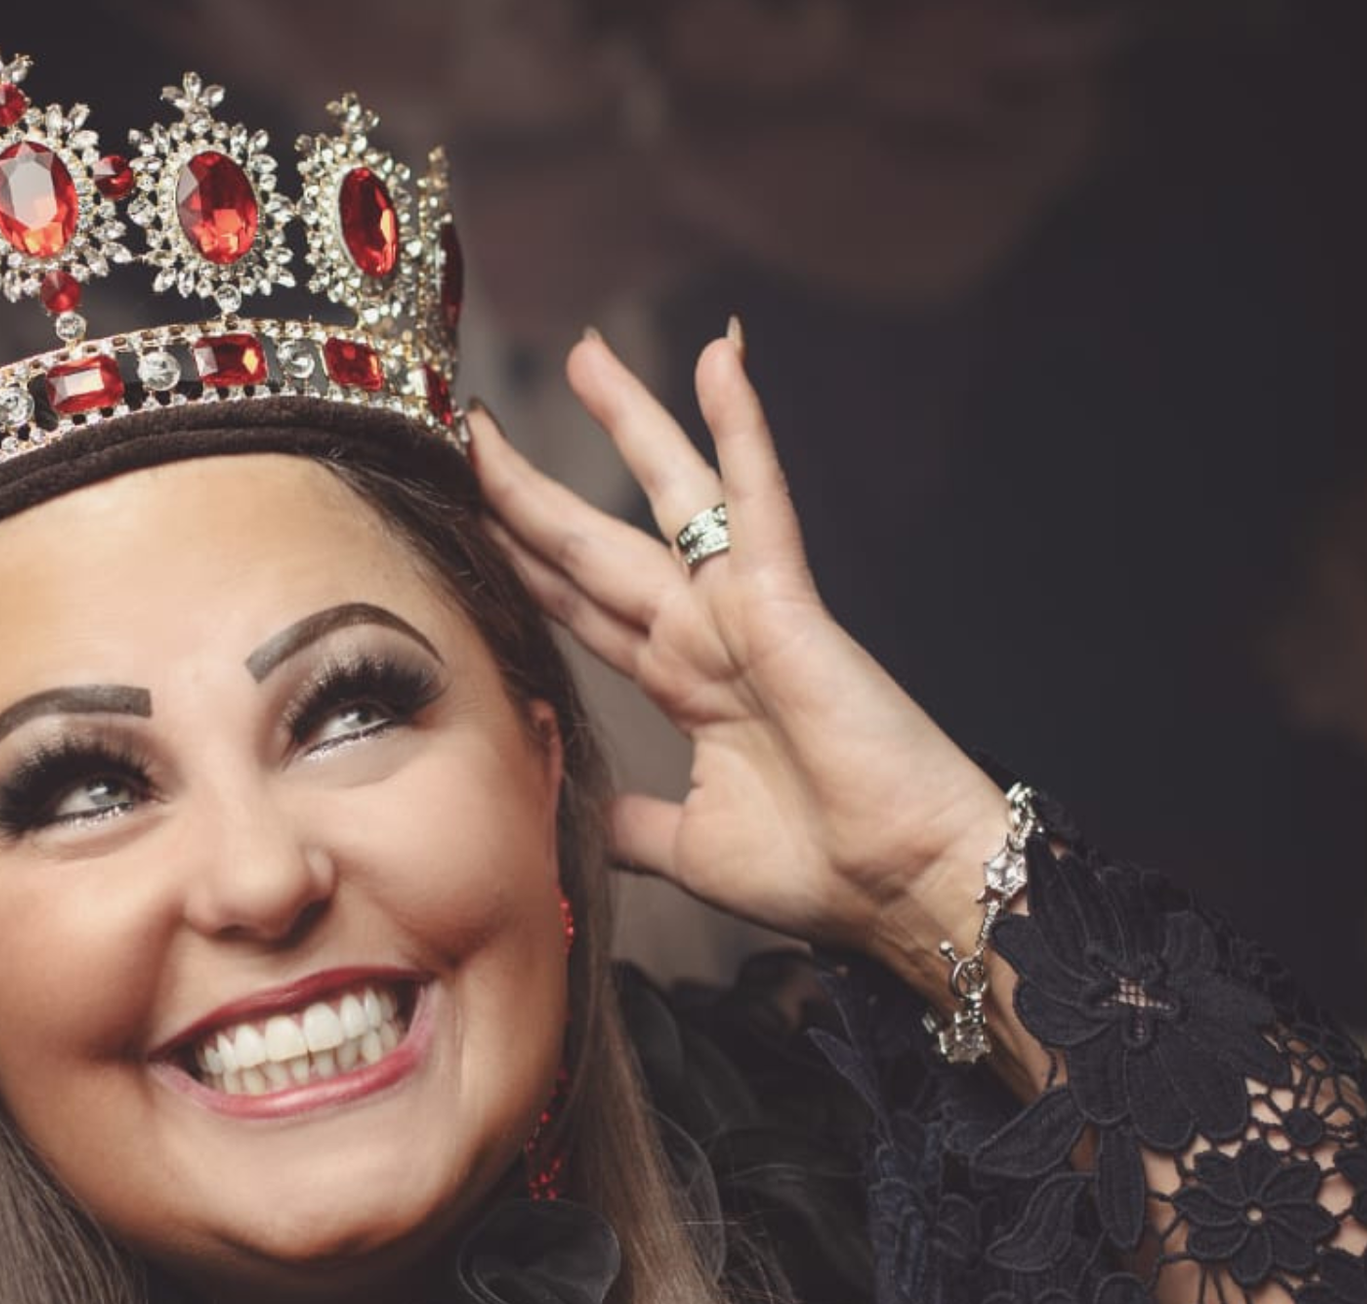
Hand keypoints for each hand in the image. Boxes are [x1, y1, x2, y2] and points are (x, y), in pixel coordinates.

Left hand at [470, 328, 1004, 964]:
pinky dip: (739, 429)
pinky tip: (720, 360)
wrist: (902, 888)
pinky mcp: (785, 603)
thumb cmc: (822, 870)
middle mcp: (704, 634)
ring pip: (670, 498)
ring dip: (629, 421)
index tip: (464, 513)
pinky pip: (756, 499)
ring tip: (587, 352)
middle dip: (532, 484)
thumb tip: (571, 817)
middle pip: (596, 542)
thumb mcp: (689, 849)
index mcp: (683, 685)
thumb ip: (631, 823)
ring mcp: (742, 611)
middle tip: (474, 420)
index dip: (520, 559)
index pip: (579, 605)